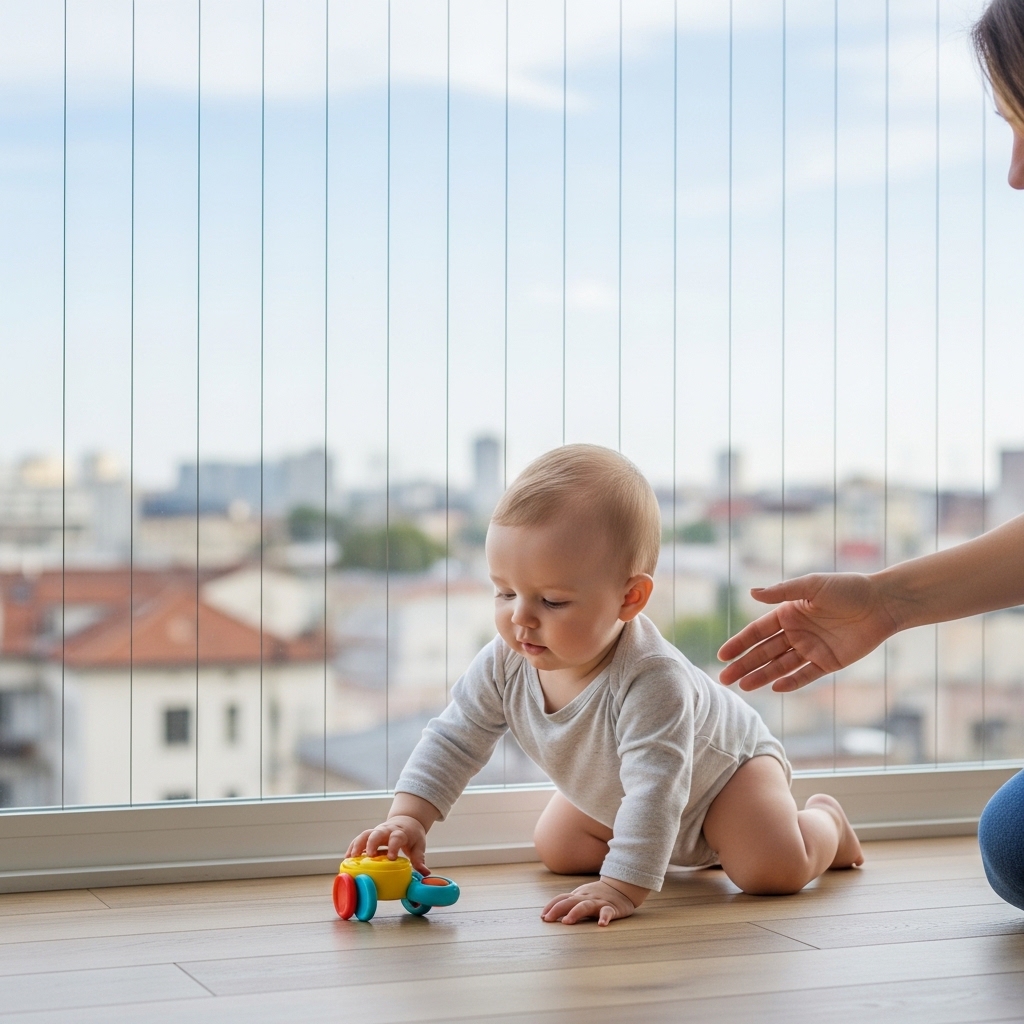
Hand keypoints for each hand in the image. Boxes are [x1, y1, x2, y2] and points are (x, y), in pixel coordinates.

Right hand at [346, 815, 428, 874]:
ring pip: (365, 834)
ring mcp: (377, 831)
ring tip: (351, 858)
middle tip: (368, 856)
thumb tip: (425, 873)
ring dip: (357, 845)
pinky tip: (347, 859)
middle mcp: (387, 830)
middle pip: (377, 833)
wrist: (406, 820)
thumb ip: (420, 859)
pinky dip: (352, 847)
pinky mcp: (370, 835)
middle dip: (371, 843)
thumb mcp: (419, 845)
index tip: (391, 858)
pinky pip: (359, 839)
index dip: (393, 846)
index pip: (396, 837)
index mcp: (400, 832)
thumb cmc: (412, 835)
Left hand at [541, 878, 640, 926]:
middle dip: (557, 910)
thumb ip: (569, 903)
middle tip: (548, 920)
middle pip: (569, 902)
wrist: (622, 886)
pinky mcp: (612, 908)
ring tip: (567, 922)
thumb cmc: (598, 894)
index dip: (551, 906)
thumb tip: (551, 915)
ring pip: (585, 906)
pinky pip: (607, 912)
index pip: (561, 898)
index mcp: (578, 896)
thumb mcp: (582, 896)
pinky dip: (604, 917)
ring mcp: (598, 903)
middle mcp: (586, 898)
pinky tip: (601, 924)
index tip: (542, 916)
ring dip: (575, 913)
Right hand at [717, 573, 898, 692]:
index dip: (739, 643)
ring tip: (743, 687)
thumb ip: (782, 592)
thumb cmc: (847, 588)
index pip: (757, 632)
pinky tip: (774, 688)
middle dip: (744, 665)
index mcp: (788, 613)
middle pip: (764, 652)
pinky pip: (806, 675)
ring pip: (780, 666)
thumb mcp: (812, 585)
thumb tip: (751, 593)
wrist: (882, 603)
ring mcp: (811, 648)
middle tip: (724, 679)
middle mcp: (796, 632)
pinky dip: (791, 682)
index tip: (723, 655)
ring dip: (761, 676)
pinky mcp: (828, 662)